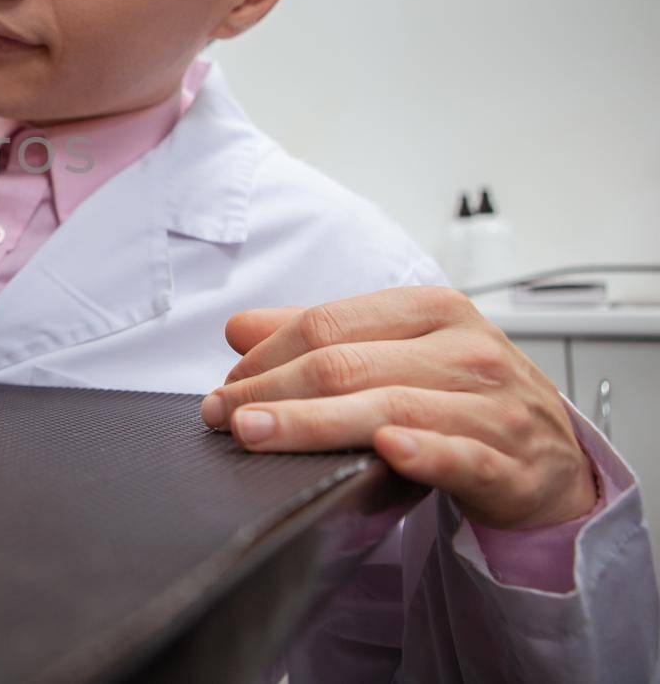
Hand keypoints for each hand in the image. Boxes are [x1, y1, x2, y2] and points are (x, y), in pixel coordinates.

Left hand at [202, 286, 596, 529]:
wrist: (552, 462)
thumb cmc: (464, 398)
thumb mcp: (398, 351)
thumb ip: (321, 337)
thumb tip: (238, 328)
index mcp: (433, 310)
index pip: (330, 323)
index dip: (268, 354)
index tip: (227, 383)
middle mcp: (465, 350)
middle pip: (347, 365)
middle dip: (272, 391)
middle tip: (223, 415)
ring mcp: (492, 406)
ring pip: (389, 408)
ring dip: (313, 423)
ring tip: (257, 433)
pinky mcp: (511, 463)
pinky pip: (461, 456)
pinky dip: (423, 453)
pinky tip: (386, 450)